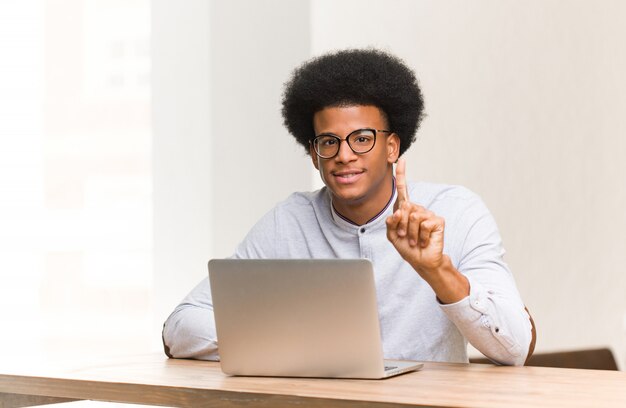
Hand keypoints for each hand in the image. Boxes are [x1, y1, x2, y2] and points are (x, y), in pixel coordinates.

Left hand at [386, 160, 468, 303]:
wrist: (421, 260)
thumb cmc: (407, 248)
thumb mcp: (392, 235)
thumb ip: (391, 222)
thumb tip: (399, 211)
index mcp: (406, 210)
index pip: (403, 189)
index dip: (401, 175)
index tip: (401, 160)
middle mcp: (417, 208)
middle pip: (403, 208)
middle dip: (401, 226)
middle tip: (405, 237)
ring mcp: (428, 213)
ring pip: (412, 217)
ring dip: (410, 233)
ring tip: (414, 240)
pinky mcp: (437, 220)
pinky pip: (423, 224)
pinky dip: (420, 236)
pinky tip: (423, 241)